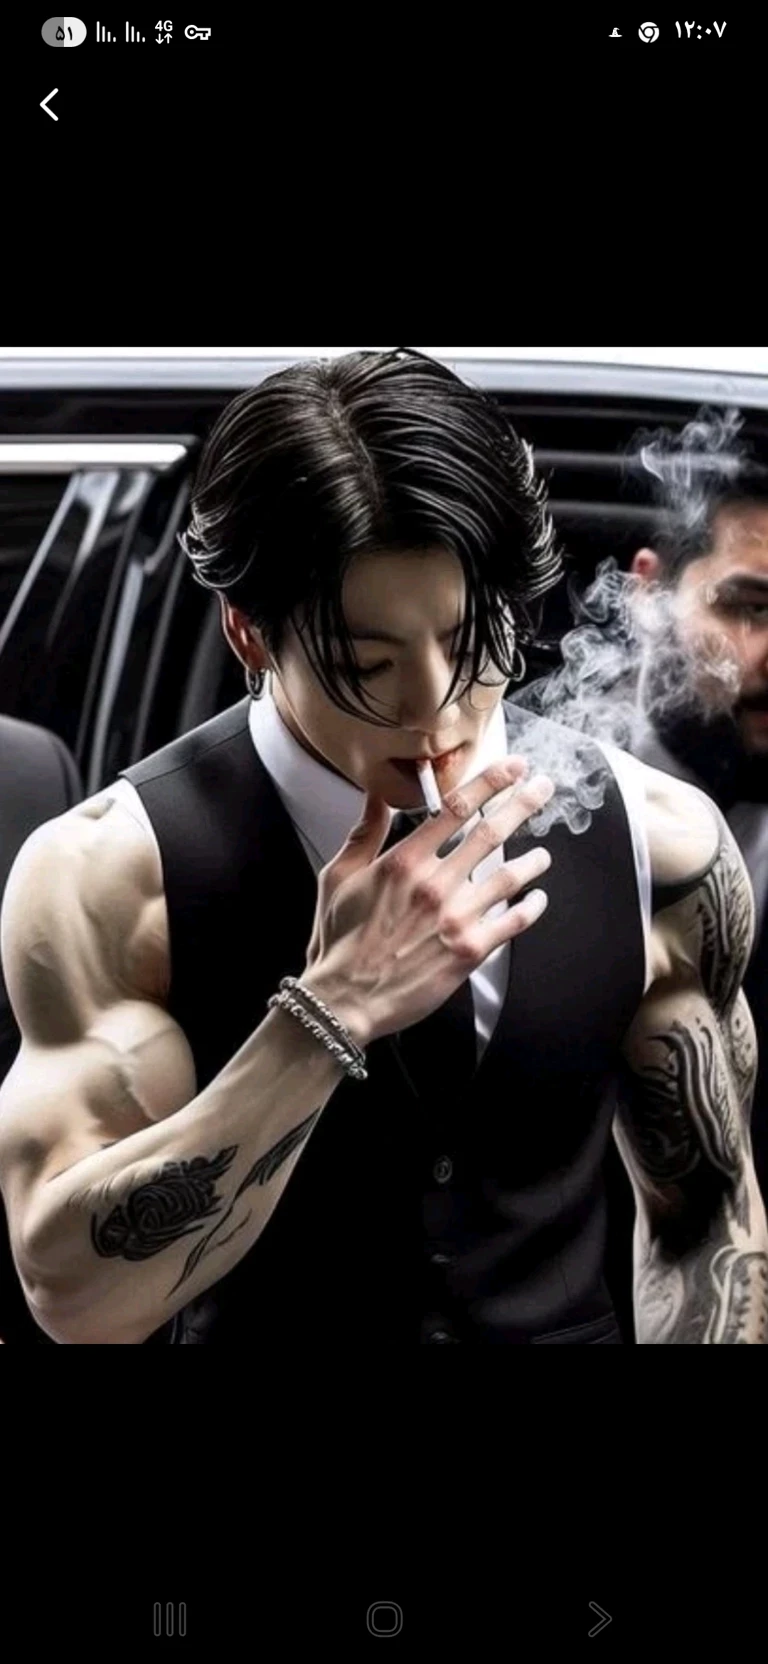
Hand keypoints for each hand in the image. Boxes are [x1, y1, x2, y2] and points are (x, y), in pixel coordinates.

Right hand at [300, 755, 553, 1047]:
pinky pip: (513, 922)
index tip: (512, 768)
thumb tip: (376, 796)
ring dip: (533, 860)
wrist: (345, 999)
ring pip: (509, 877)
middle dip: (523, 805)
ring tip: (544, 853)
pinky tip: (537, 899)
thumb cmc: (339, 940)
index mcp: (404, 861)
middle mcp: (436, 885)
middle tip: (543, 788)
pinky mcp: (470, 951)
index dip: (490, 783)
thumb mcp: (338, 877)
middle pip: (491, 833)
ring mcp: (457, 918)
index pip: (456, 809)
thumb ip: (364, 834)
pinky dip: (531, 907)